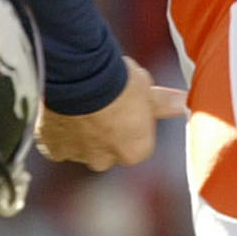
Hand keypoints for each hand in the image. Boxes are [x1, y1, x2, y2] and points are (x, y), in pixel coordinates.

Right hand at [35, 57, 186, 171]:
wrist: (78, 74)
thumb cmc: (119, 81)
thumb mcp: (147, 89)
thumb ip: (165, 103)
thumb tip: (184, 102)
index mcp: (135, 152)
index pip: (136, 143)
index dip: (130, 122)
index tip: (124, 103)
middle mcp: (106, 162)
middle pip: (106, 150)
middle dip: (103, 132)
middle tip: (99, 101)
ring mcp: (77, 156)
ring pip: (80, 148)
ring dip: (79, 131)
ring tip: (78, 101)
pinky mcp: (52, 148)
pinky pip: (55, 143)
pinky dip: (56, 130)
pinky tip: (60, 107)